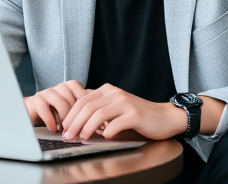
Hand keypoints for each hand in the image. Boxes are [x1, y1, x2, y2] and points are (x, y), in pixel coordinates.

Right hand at [23, 80, 89, 131]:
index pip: (78, 88)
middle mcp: (57, 88)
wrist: (32, 115)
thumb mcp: (71, 110)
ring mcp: (45, 93)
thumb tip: (101, 115)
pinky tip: (53, 128)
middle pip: (70, 96)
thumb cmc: (55, 114)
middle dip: (74, 114)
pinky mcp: (35, 101)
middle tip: (76, 127)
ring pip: (60, 101)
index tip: (88, 117)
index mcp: (67, 87)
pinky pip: (44, 107)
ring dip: (64, 117)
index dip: (83, 102)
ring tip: (64, 129)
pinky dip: (50, 119)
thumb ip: (83, 109)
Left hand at [61, 83, 186, 140]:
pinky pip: (116, 123)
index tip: (64, 128)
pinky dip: (108, 131)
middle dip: (75, 122)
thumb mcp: (115, 107)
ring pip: (99, 114)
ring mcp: (125, 103)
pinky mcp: (135, 114)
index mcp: (107, 90)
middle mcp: (114, 93)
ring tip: (82, 138)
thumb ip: (99, 109)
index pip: (82, 100)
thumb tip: (76, 120)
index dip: (70, 114)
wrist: (163, 117)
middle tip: (69, 136)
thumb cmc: (137, 115)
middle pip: (87, 106)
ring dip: (87, 128)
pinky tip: (105, 137)